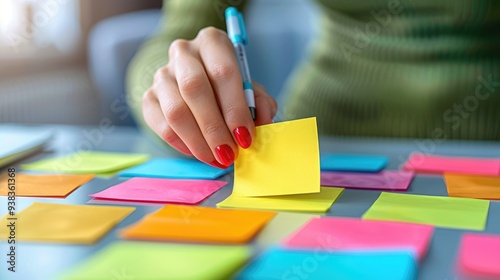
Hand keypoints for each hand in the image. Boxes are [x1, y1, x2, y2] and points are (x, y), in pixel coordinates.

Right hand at [142, 27, 276, 167]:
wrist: (199, 85)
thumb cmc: (229, 87)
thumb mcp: (250, 90)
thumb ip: (260, 103)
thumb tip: (263, 121)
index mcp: (212, 42)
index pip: (222, 71)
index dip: (235, 108)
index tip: (245, 137)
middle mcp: (184, 52)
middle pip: (194, 88)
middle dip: (214, 128)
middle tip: (228, 153)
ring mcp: (162, 74)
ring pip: (176, 110)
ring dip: (198, 141)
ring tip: (216, 159)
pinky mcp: (149, 97)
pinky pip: (162, 125)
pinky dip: (182, 144)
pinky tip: (199, 153)